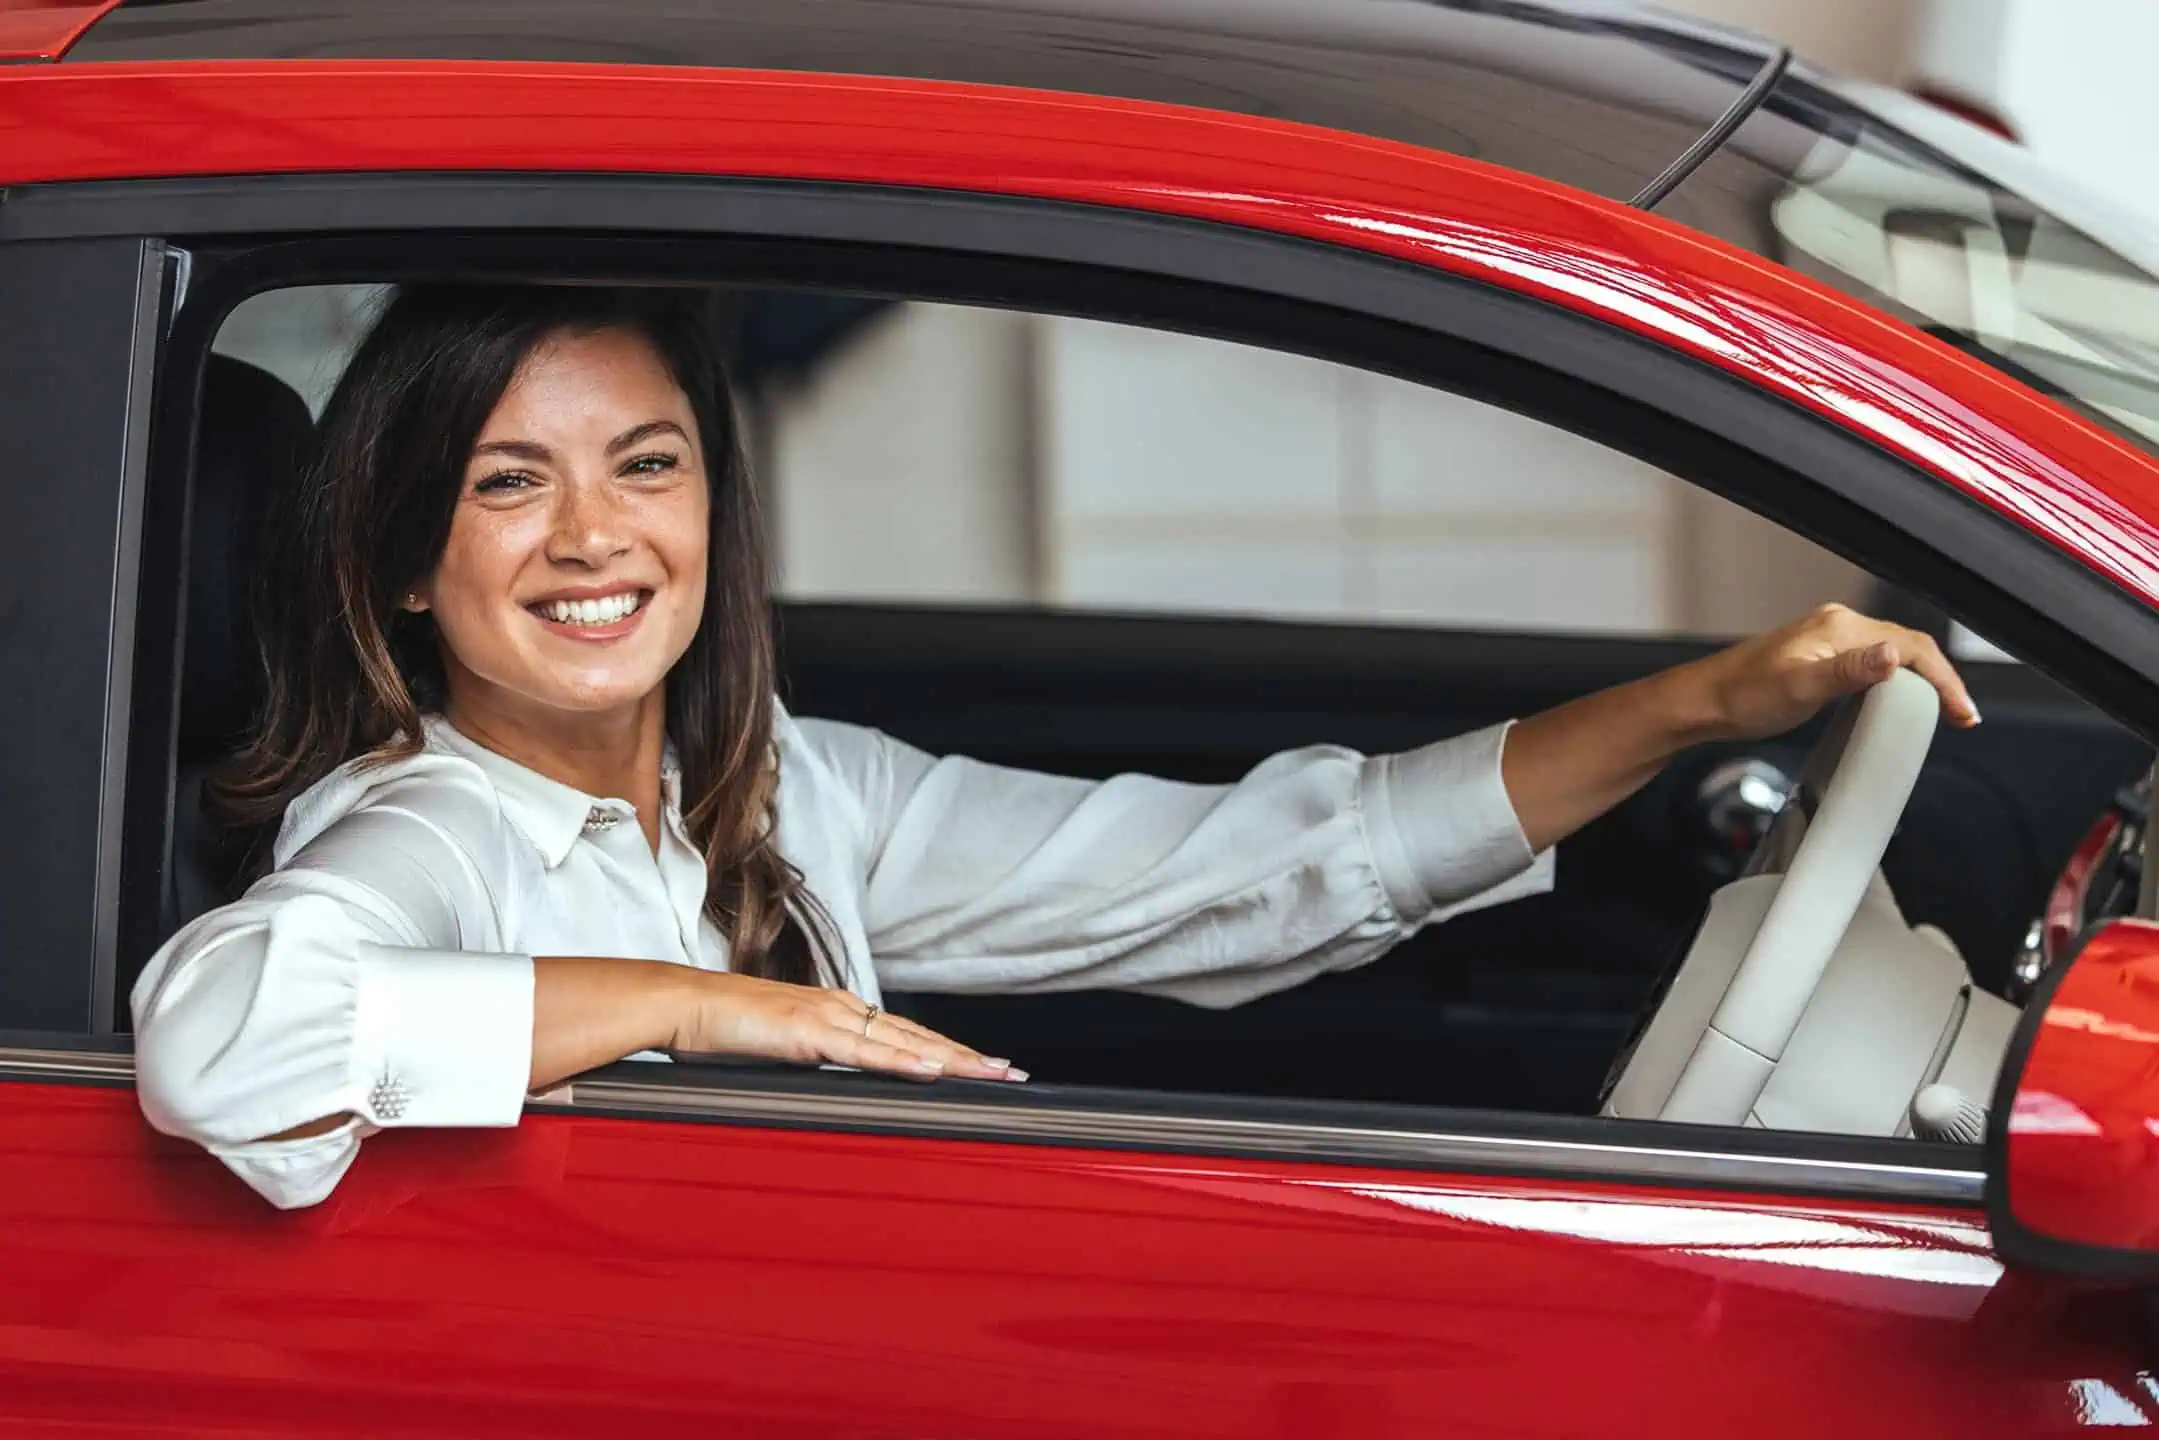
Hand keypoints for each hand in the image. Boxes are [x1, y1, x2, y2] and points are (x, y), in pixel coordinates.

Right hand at [667, 970, 1025, 1082]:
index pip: (907, 1036)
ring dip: (952, 1059)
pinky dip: (901, 1060)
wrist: (682, 1006)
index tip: (985, 1068)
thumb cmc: (724, 1032)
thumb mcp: (782, 1054)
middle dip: (968, 1057)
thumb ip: (814, 1067)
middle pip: (919, 1037)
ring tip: (991, 1073)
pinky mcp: (807, 1031)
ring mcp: (828, 1017)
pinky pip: (864, 1050)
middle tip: (1011, 1074)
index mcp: (838, 1014)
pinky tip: (931, 1069)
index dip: (948, 1053)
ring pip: (904, 1041)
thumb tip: (838, 1092)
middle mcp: (842, 1008)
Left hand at [1689, 602, 1980, 741]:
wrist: (1701, 703)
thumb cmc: (1741, 697)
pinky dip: (1896, 684)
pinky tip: (1900, 704)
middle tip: (1961, 717)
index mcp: (1840, 627)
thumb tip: (1895, 656)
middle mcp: (1838, 626)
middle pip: (1909, 648)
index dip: (1944, 680)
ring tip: (1943, 713)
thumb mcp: (1799, 688)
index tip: (1962, 713)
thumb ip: (1849, 672)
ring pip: (1893, 657)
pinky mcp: (1820, 659)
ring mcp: (1829, 641)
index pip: (1913, 647)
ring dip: (1921, 682)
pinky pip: (1872, 666)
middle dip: (1940, 681)